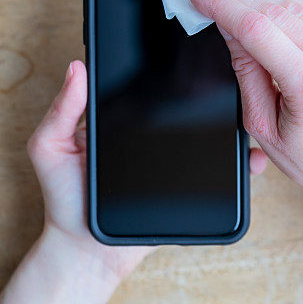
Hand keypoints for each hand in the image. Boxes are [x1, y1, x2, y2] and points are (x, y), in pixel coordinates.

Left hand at [26, 60, 266, 282]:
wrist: (87, 252)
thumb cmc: (65, 199)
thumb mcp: (50, 148)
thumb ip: (62, 111)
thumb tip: (76, 67)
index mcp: (124, 119)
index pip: (154, 87)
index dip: (174, 69)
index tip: (196, 51)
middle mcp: (155, 135)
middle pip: (191, 108)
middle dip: (216, 94)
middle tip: (236, 80)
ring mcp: (176, 161)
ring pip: (212, 137)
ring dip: (234, 126)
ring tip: (251, 113)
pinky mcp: (190, 186)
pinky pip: (219, 173)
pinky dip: (239, 166)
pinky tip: (251, 159)